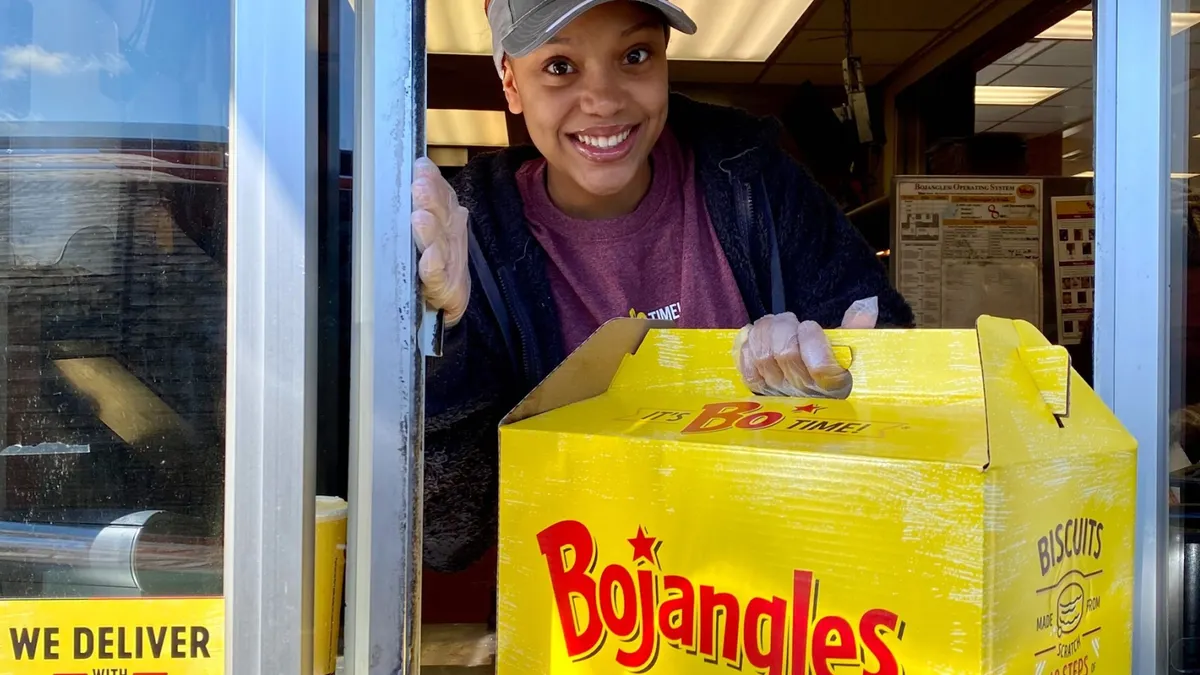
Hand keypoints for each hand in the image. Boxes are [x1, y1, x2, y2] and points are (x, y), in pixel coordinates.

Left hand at [412, 157, 469, 325]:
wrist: (450, 297)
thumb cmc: (439, 256)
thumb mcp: (434, 222)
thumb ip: (430, 194)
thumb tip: (421, 163)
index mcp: (447, 216)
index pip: (442, 194)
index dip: (433, 180)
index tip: (421, 167)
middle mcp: (450, 234)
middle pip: (442, 215)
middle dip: (431, 200)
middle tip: (420, 187)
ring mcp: (449, 260)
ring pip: (438, 243)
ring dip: (430, 231)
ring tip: (420, 219)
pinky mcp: (444, 286)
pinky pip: (436, 274)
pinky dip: (433, 265)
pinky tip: (428, 258)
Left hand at [734, 298, 877, 398]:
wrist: (807, 392)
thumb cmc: (832, 366)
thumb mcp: (850, 348)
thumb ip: (856, 328)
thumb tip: (867, 304)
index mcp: (834, 384)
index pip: (821, 366)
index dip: (812, 339)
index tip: (810, 326)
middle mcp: (805, 391)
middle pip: (785, 353)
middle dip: (784, 327)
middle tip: (789, 321)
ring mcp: (779, 391)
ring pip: (762, 355)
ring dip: (764, 332)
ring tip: (772, 325)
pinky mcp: (758, 388)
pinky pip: (745, 366)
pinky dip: (746, 345)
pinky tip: (752, 335)